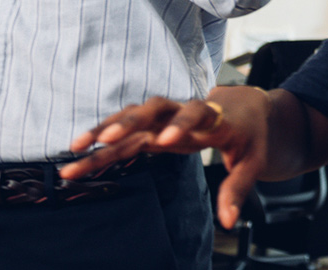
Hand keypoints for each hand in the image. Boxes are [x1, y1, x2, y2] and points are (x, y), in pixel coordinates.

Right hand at [63, 88, 269, 227]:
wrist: (246, 106)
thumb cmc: (250, 135)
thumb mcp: (252, 162)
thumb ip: (236, 189)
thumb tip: (227, 222)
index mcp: (214, 118)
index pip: (198, 114)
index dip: (183, 124)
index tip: (168, 139)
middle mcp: (185, 111)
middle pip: (156, 109)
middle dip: (130, 122)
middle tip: (107, 138)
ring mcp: (166, 116)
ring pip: (133, 116)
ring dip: (105, 129)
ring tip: (76, 148)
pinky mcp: (153, 124)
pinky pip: (126, 125)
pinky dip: (103, 134)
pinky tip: (79, 149)